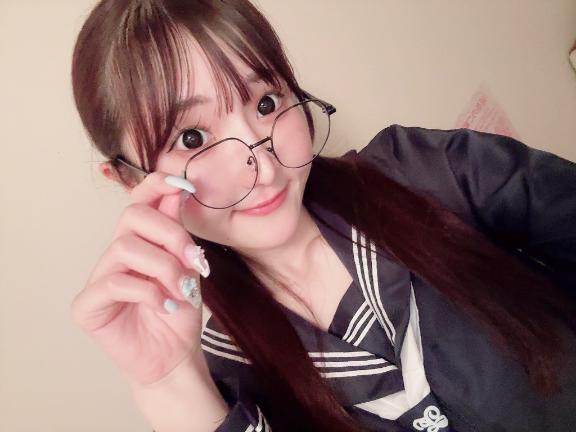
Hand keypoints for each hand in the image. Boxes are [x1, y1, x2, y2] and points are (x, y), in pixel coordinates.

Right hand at [71, 172, 209, 385]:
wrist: (174, 355)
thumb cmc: (179, 309)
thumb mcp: (186, 265)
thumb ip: (177, 231)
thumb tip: (179, 190)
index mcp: (139, 240)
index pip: (138, 201)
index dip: (157, 186)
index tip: (185, 187)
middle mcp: (115, 253)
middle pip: (132, 216)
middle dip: (171, 235)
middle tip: (194, 262)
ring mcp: (98, 278)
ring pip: (125, 247)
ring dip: (164, 268)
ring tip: (181, 291)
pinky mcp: (87, 305)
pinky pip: (116, 282)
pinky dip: (149, 292)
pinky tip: (165, 307)